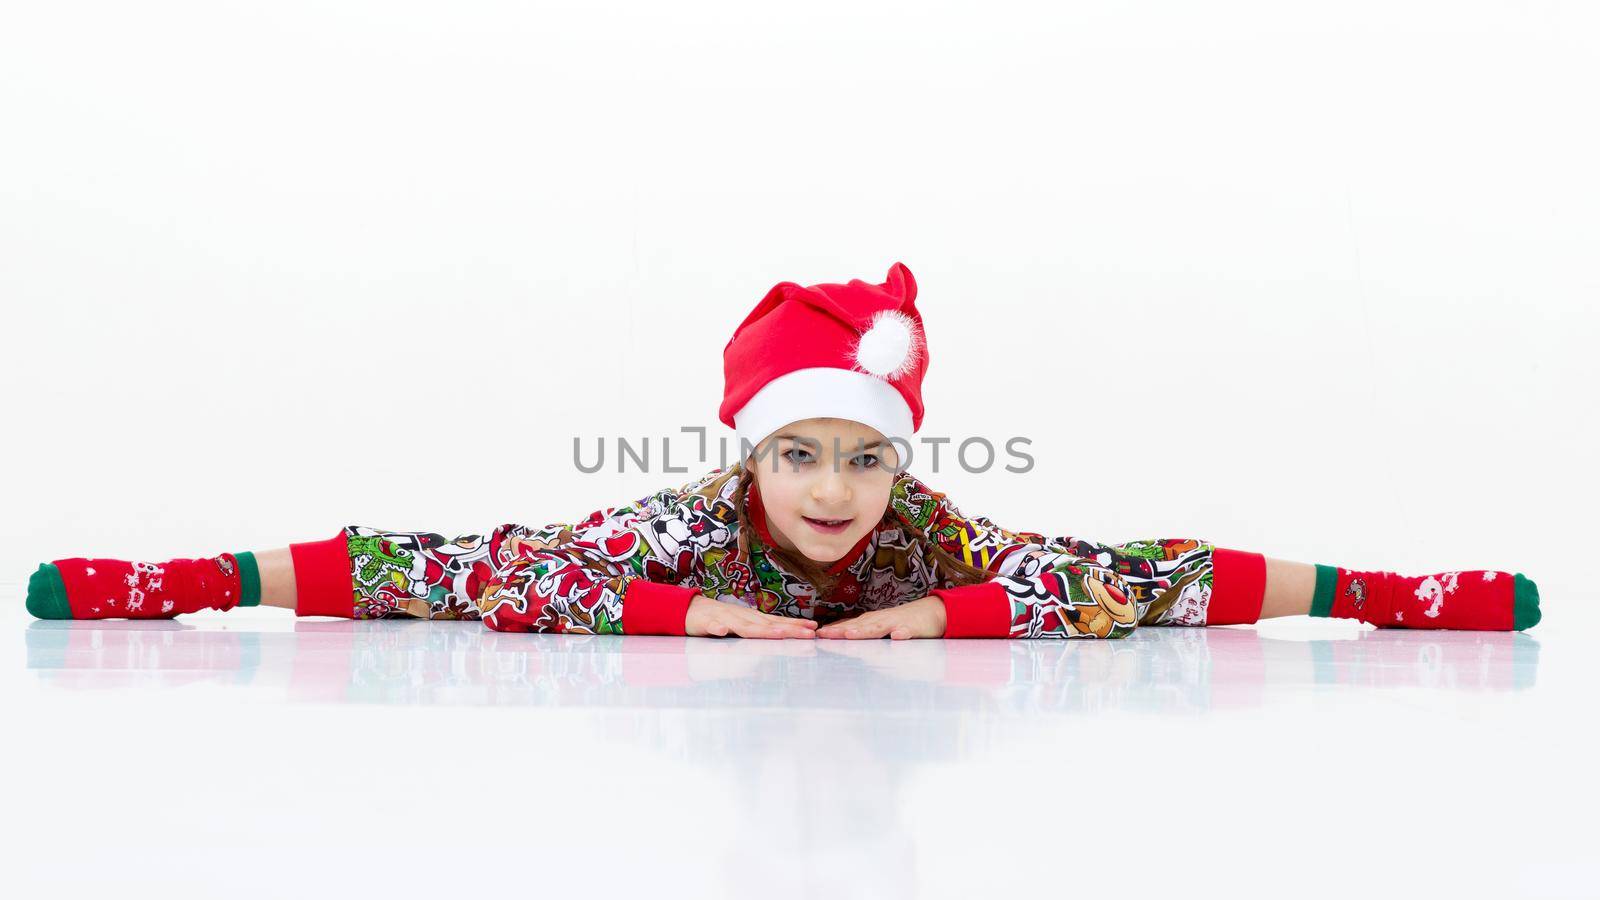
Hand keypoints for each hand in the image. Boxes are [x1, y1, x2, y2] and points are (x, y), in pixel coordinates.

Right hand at [685, 595, 818, 639]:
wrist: (690, 610)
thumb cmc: (720, 619)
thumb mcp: (743, 625)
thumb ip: (760, 630)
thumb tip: (785, 634)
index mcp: (752, 619)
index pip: (777, 622)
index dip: (795, 625)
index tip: (813, 629)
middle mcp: (742, 617)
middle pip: (767, 625)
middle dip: (788, 629)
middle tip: (808, 634)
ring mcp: (724, 619)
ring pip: (743, 626)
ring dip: (760, 630)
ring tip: (778, 634)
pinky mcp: (705, 623)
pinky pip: (712, 626)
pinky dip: (718, 628)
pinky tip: (722, 631)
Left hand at [814, 596, 945, 639]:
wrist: (933, 612)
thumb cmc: (902, 621)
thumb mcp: (880, 626)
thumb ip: (862, 630)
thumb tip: (839, 632)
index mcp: (872, 622)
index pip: (849, 625)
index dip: (833, 630)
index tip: (817, 635)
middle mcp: (881, 620)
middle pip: (859, 626)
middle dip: (841, 631)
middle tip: (825, 635)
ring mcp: (897, 623)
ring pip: (879, 627)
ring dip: (865, 630)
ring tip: (851, 634)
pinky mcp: (914, 628)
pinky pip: (908, 631)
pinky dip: (902, 633)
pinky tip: (897, 636)